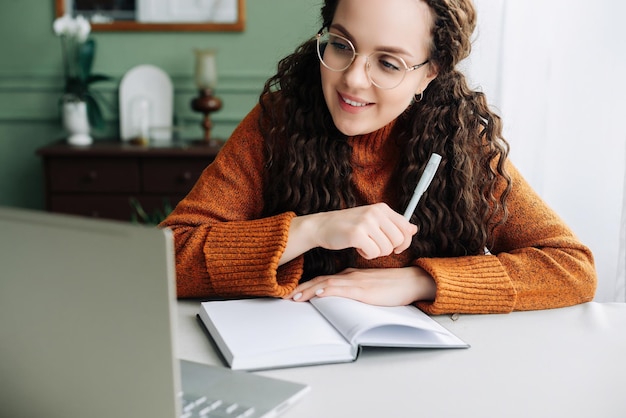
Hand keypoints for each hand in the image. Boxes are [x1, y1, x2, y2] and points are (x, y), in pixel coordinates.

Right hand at [280, 203, 416, 264]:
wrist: (322, 226)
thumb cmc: (348, 225)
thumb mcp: (373, 220)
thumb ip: (393, 224)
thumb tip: (414, 229)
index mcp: (382, 208)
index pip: (406, 228)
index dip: (404, 242)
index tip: (395, 247)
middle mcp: (376, 213)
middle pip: (399, 240)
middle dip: (389, 249)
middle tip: (376, 247)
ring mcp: (366, 222)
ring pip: (387, 249)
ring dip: (376, 252)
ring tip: (365, 245)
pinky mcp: (357, 234)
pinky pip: (373, 253)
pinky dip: (367, 255)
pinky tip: (358, 248)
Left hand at [283, 266, 435, 305]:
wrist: (411, 281)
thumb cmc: (394, 285)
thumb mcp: (371, 286)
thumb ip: (357, 288)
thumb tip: (343, 297)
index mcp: (352, 275)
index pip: (325, 279)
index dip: (309, 285)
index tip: (296, 293)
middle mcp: (351, 276)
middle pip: (322, 281)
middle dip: (303, 289)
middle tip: (288, 296)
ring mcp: (357, 282)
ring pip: (328, 285)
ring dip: (310, 291)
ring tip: (296, 297)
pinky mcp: (364, 290)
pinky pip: (343, 289)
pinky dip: (329, 291)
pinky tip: (320, 293)